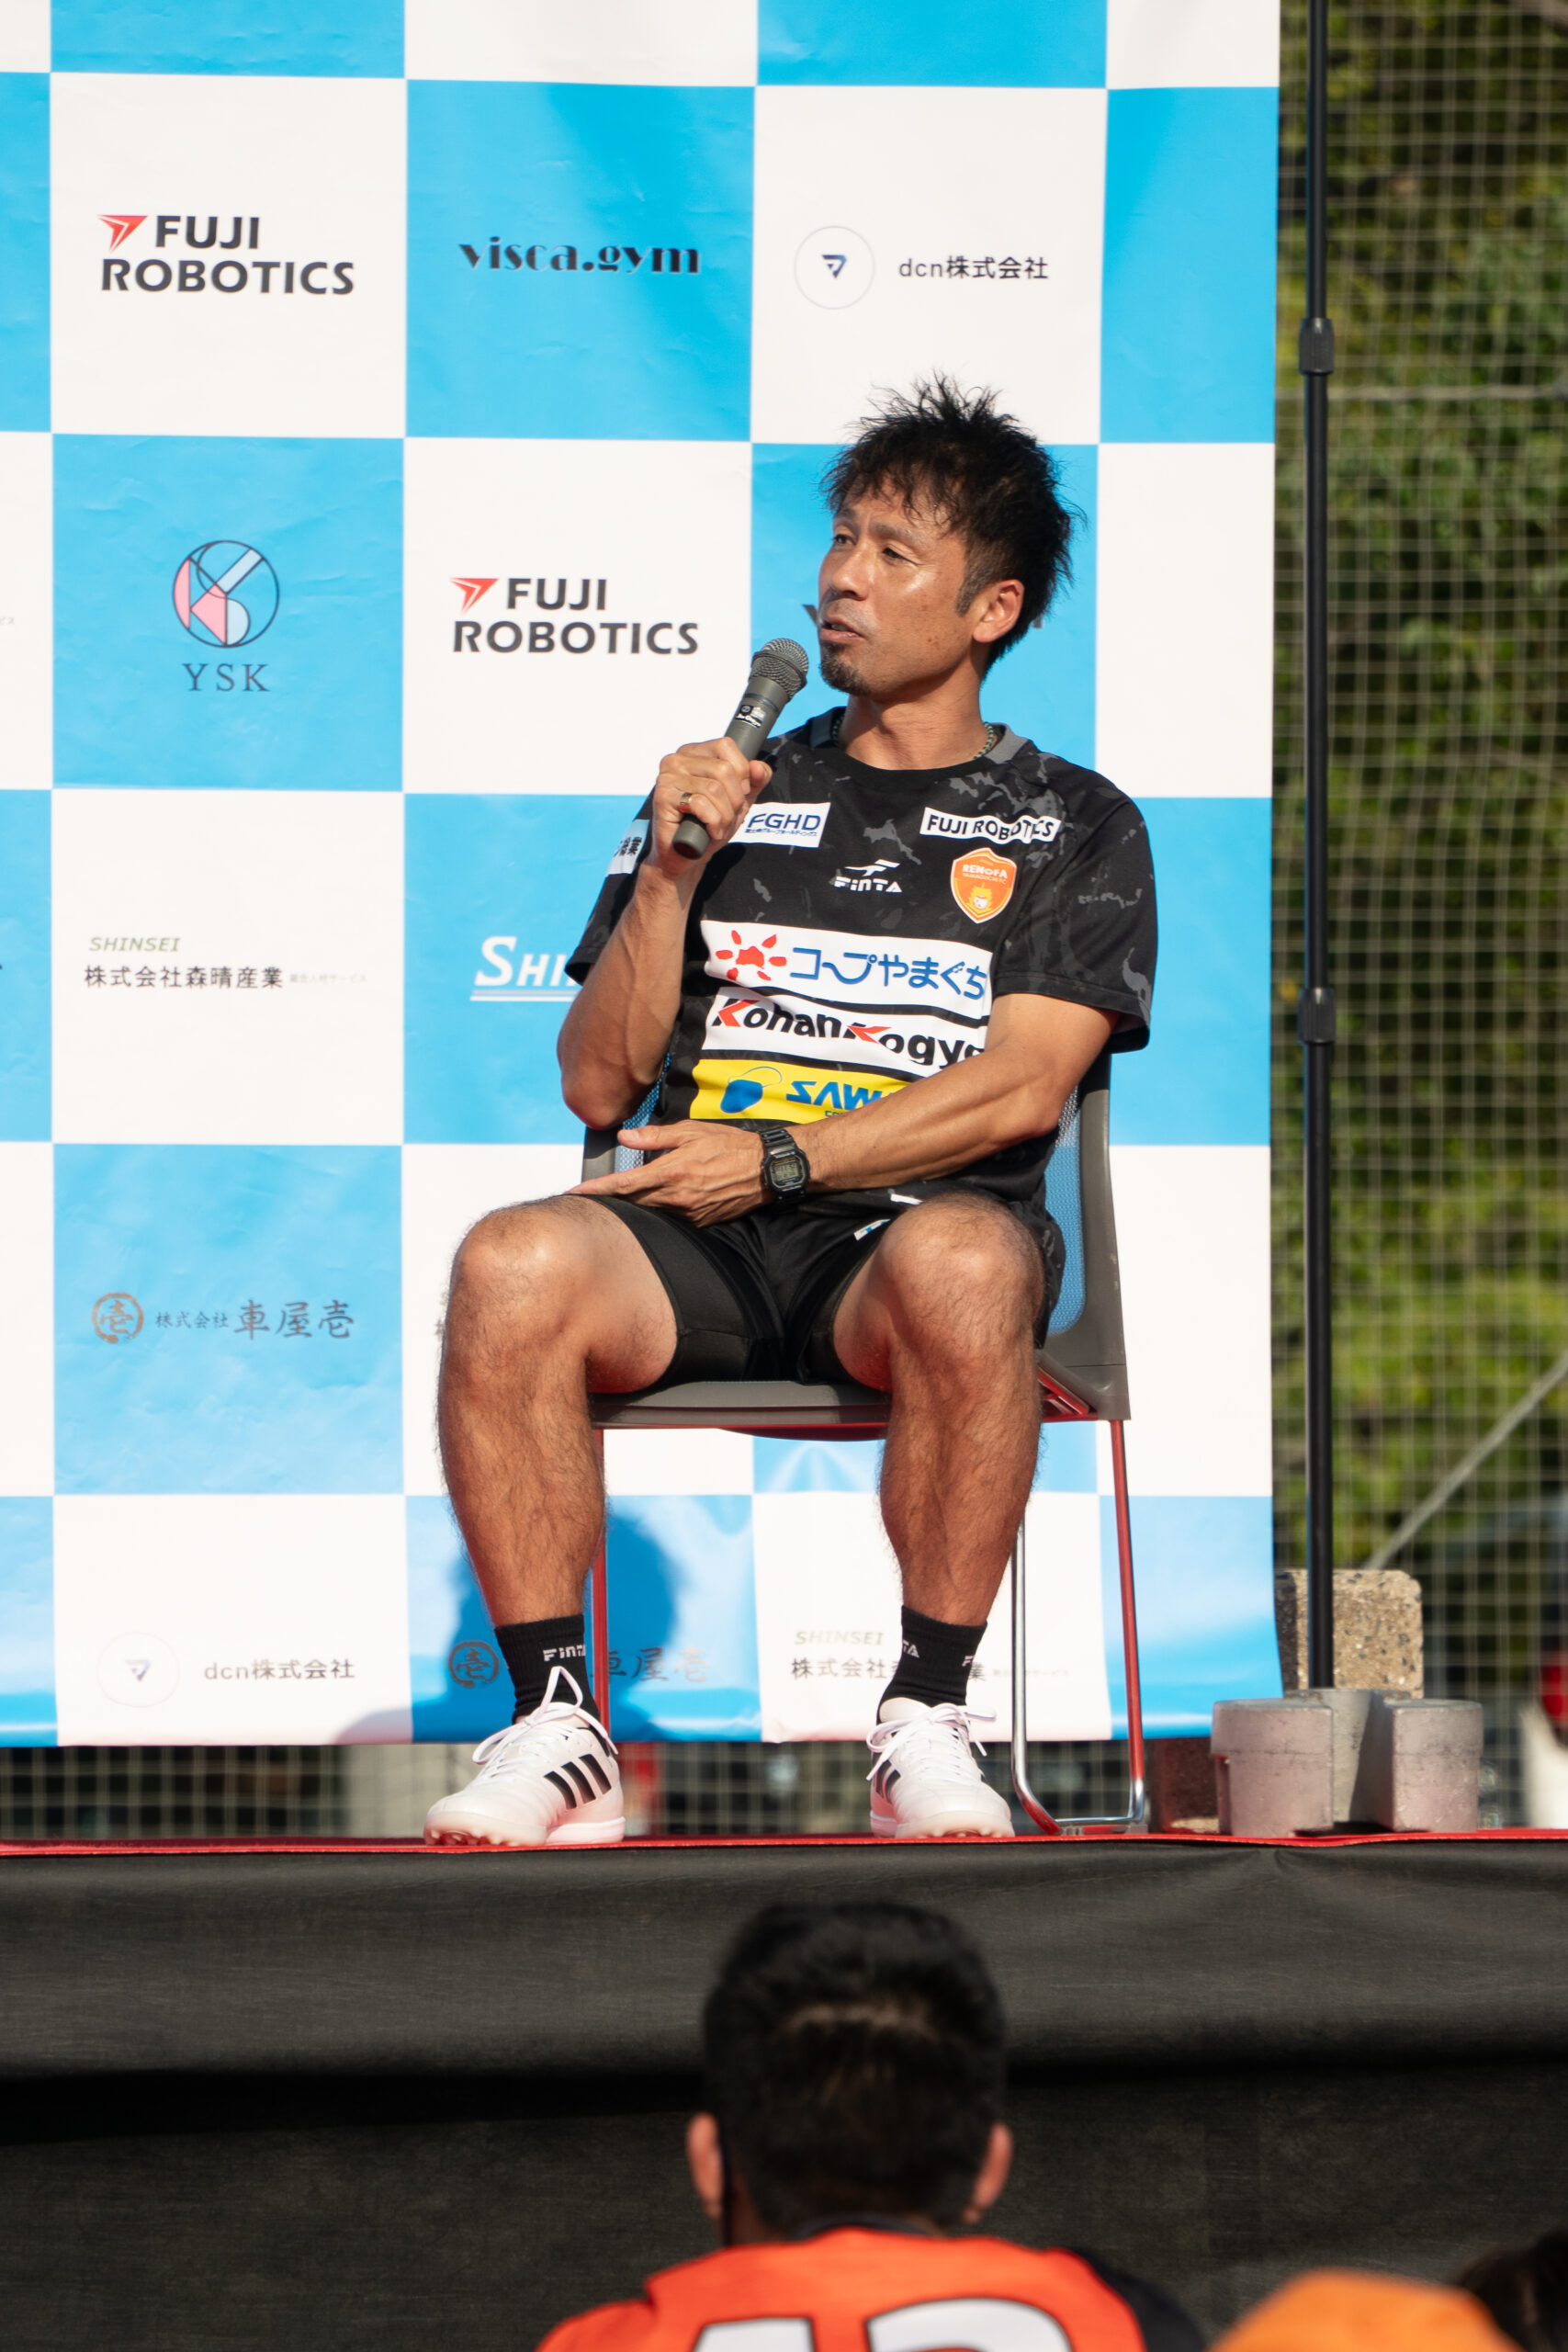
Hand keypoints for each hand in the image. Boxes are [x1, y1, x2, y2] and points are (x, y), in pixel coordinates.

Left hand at [571, 1120, 767, 1225]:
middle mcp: (676, 1198)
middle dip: (609, 1202)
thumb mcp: (692, 1132)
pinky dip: (657, 1212)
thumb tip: (625, 1137)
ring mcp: (688, 1214)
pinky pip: (670, 1219)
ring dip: (632, 1208)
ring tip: (616, 1202)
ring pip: (649, 1213)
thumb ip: (656, 1136)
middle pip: (631, 1204)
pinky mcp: (700, 1222)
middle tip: (588, 1198)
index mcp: (671, 1172)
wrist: (765, 1170)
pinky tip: (653, 1203)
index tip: (576, 1193)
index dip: (597, 1190)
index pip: (624, 1185)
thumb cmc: (730, 1145)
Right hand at [648, 739, 770, 878]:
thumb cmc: (708, 825)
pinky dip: (713, 822)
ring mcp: (668, 777)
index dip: (741, 772)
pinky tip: (708, 830)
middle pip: (723, 769)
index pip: (725, 745)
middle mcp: (677, 760)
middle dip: (735, 799)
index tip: (738, 793)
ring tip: (718, 826)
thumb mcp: (739, 800)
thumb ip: (754, 780)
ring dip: (725, 815)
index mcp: (694, 753)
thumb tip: (758, 767)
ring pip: (714, 788)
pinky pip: (700, 803)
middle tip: (728, 816)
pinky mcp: (663, 796)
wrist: (686, 856)